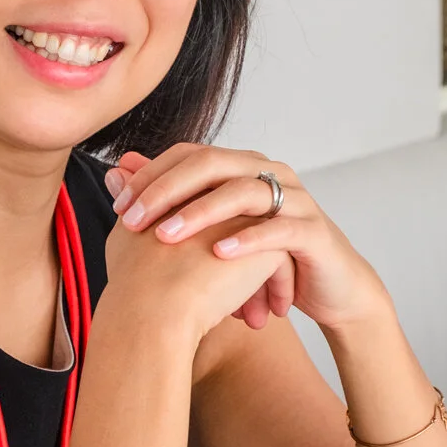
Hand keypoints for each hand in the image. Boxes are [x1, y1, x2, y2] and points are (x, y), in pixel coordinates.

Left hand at [104, 145, 390, 333]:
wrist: (327, 291)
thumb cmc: (264, 260)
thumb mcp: (214, 231)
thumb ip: (170, 198)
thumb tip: (119, 168)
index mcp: (242, 168)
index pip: (190, 156)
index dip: (152, 176)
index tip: (118, 206)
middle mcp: (269, 174)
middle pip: (212, 164)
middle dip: (167, 190)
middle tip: (131, 220)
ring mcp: (295, 199)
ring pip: (243, 192)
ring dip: (201, 214)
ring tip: (165, 237)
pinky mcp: (314, 232)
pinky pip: (279, 229)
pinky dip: (247, 241)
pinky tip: (218, 254)